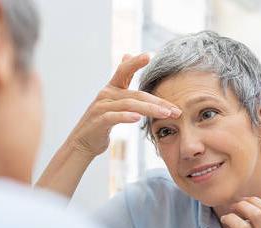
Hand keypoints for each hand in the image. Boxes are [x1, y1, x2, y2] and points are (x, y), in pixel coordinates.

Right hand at [66, 53, 181, 156]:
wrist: (84, 142)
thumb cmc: (103, 121)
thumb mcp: (113, 98)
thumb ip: (122, 79)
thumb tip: (127, 54)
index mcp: (112, 88)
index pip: (124, 71)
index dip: (135, 63)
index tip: (149, 55)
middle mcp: (106, 94)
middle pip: (136, 95)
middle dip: (158, 102)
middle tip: (176, 109)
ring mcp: (101, 107)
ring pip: (129, 105)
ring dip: (150, 110)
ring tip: (166, 114)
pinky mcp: (98, 121)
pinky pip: (114, 117)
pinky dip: (126, 117)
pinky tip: (138, 119)